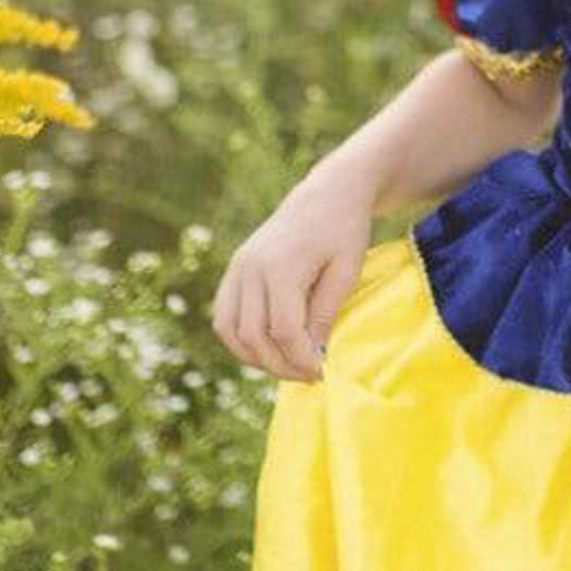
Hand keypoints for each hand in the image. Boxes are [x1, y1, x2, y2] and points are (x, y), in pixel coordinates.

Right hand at [210, 168, 376, 383]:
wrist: (326, 195)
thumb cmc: (344, 231)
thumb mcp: (346, 271)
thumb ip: (325, 313)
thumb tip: (312, 354)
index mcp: (281, 266)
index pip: (283, 330)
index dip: (301, 359)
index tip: (321, 372)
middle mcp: (250, 268)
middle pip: (253, 336)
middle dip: (279, 365)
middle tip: (307, 376)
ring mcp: (237, 268)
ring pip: (230, 330)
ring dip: (255, 357)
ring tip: (287, 365)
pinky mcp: (234, 270)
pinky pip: (224, 316)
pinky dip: (241, 339)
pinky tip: (268, 348)